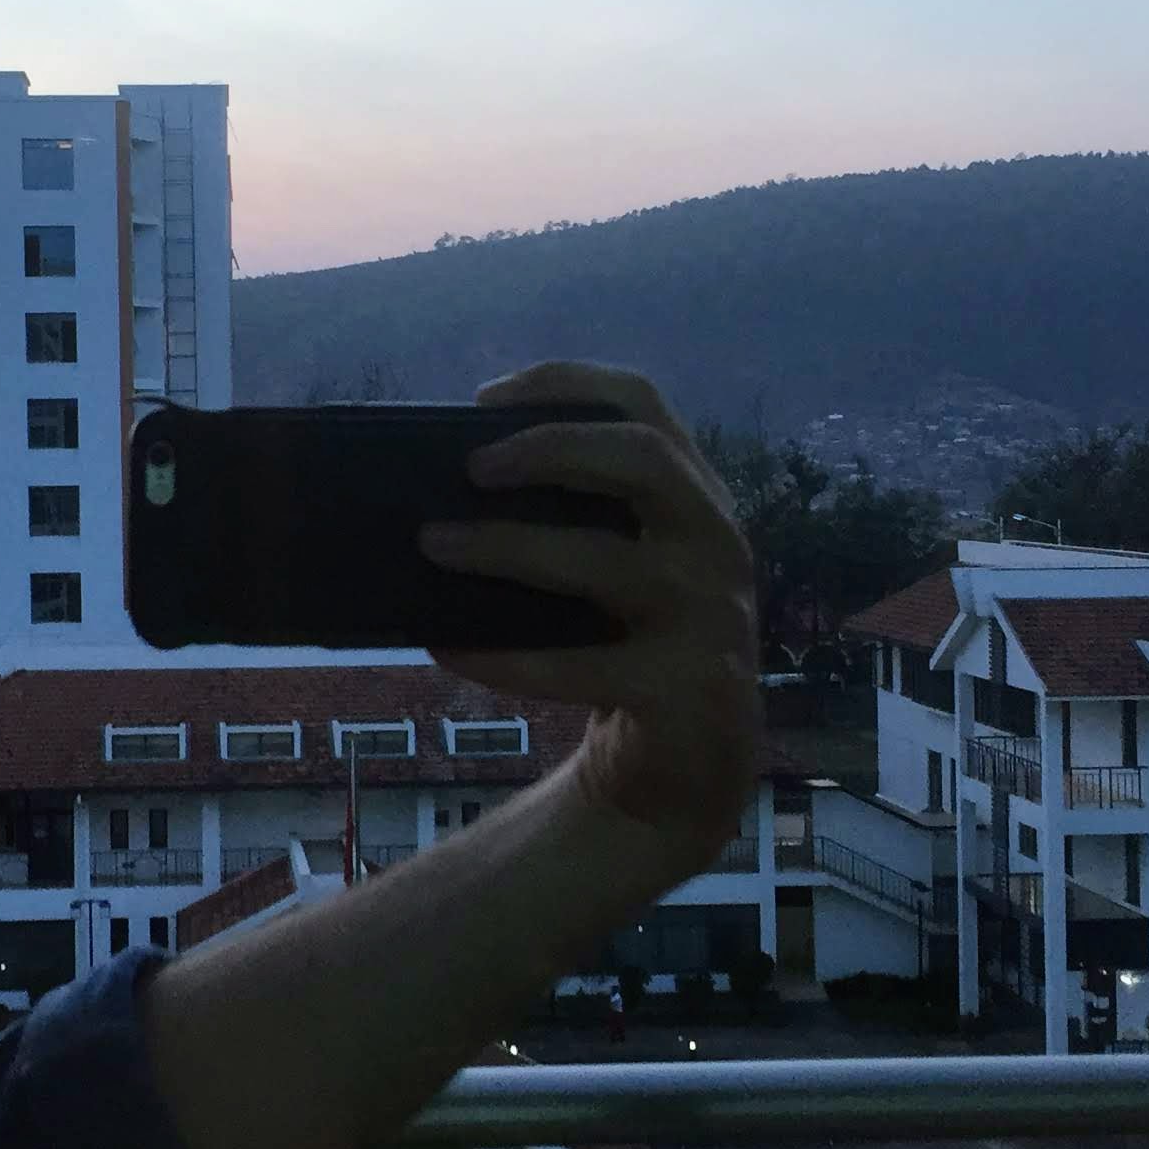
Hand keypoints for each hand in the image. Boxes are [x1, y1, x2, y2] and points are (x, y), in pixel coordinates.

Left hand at [420, 361, 761, 877]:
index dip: (565, 383)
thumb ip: (573, 519)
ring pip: (602, 560)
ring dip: (506, 547)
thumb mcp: (622, 567)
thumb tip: (444, 485)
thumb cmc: (635, 645)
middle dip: (551, 448)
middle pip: (644, 457)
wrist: (696, 764)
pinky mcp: (684, 688)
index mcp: (696, 496)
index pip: (644, 403)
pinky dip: (505, 655)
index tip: (484, 398)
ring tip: (433, 544)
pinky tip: (446, 647)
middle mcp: (715, 542)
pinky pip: (579, 665)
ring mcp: (708, 615)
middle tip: (471, 466)